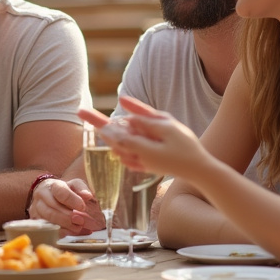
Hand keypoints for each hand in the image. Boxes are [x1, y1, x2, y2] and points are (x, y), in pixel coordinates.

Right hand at [27, 177, 103, 235]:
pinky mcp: (36, 220)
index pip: (60, 192)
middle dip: (67, 217)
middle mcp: (41, 196)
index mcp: (52, 185)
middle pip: (51, 209)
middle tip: (81, 221)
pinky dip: (61, 232)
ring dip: (64, 226)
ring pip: (48, 220)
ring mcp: (36, 209)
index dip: (71, 200)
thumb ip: (81, 189)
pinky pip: (47, 229)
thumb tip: (88, 195)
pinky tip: (71, 232)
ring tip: (78, 227)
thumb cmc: (64, 190)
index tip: (82, 207)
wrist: (48, 193)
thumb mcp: (74, 185)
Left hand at [79, 100, 210, 181]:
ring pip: (117, 148)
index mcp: (142, 147)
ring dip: (111, 135)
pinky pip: (125, 155)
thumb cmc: (186, 144)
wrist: (198, 170)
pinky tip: (122, 136)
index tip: (83, 113)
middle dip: (100, 126)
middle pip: (113, 140)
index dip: (100, 122)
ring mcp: (139, 163)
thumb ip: (145, 117)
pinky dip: (121, 145)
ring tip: (103, 122)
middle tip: (81, 111)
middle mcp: (137, 157)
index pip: (115, 134)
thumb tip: (124, 109)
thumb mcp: (168, 125)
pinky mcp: (143, 166)